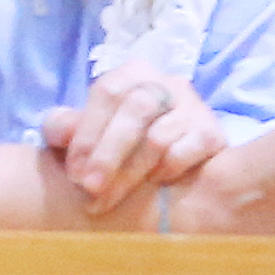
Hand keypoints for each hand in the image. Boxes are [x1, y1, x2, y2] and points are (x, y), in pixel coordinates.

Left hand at [41, 62, 227, 221]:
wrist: (178, 150)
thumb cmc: (121, 137)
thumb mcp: (90, 127)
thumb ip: (67, 126)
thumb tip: (61, 131)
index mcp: (132, 74)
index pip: (107, 93)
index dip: (88, 133)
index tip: (74, 173)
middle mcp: (165, 83)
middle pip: (136, 110)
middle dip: (108, 154)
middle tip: (90, 189)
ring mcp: (193, 107)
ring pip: (159, 137)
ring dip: (129, 173)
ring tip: (107, 200)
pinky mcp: (212, 133)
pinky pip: (187, 152)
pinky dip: (166, 171)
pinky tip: (151, 186)